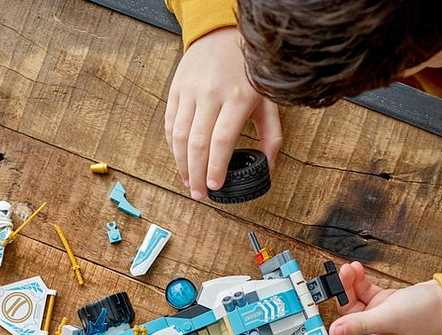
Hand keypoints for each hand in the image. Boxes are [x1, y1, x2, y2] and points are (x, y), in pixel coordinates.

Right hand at [165, 27, 281, 199]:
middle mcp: (211, 94)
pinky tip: (180, 161)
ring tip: (188, 182)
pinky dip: (173, 147)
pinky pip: (170, 124)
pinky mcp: (176, 89)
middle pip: (198, 143)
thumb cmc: (248, 71)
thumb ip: (271, 136)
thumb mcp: (267, 100)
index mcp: (238, 98)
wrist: (223, 33)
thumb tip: (268, 169)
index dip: (215, 167)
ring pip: (179, 136)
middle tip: (199, 195)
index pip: (222, 141)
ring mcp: (190, 91)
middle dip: (196, 174)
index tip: (214, 187)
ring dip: (182, 165)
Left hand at [328, 262, 441, 334]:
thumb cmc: (425, 316)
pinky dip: (356, 282)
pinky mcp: (378, 304)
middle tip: (333, 284)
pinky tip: (356, 270)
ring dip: (345, 286)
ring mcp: (372, 319)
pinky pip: (359, 292)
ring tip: (348, 270)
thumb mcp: (387, 320)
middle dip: (333, 305)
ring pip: (348, 304)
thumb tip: (333, 332)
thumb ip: (359, 325)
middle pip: (339, 327)